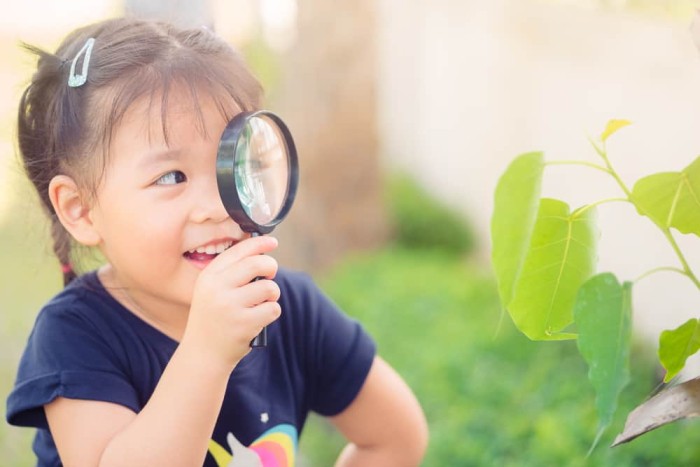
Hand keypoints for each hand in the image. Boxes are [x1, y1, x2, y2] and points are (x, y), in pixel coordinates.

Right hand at [181, 236, 280, 369]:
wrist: (203, 353)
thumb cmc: (214, 318)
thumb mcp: (211, 291)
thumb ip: (231, 272)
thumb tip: (261, 251)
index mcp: (209, 277)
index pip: (238, 251)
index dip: (259, 243)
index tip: (272, 242)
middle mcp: (217, 289)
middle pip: (258, 264)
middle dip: (271, 266)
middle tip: (270, 274)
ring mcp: (230, 306)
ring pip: (269, 287)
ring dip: (271, 295)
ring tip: (261, 303)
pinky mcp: (244, 324)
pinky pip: (273, 309)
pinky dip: (271, 312)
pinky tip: (259, 319)